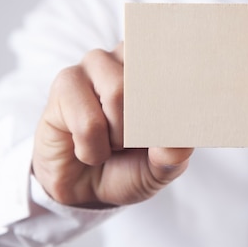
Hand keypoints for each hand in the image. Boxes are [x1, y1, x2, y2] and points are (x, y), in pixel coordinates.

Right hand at [32, 42, 193, 207]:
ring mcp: (94, 65)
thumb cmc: (127, 166)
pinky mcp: (65, 83)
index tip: (180, 119)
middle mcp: (127, 57)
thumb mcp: (160, 168)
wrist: (85, 189)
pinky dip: (93, 150)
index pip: (178, 65)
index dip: (182, 92)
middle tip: (134, 144)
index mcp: (157, 69)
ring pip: (118, 95)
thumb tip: (177, 145)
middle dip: (145, 126)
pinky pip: (89, 123)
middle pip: (149, 81)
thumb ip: (173, 156)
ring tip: (111, 146)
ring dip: (118, 139)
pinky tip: (87, 149)